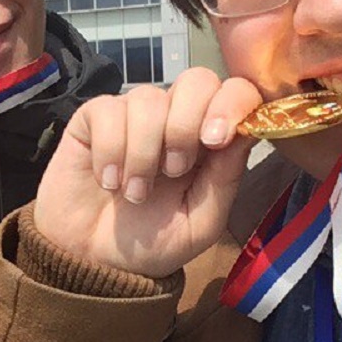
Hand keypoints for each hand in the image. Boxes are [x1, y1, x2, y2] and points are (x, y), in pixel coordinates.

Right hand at [33, 68, 261, 277]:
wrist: (94, 262)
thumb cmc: (152, 243)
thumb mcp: (200, 223)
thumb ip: (226, 178)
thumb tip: (248, 130)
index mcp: (210, 139)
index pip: (235, 92)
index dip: (231, 104)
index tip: (215, 140)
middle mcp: (175, 118)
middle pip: (196, 79)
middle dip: (185, 124)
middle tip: (173, 170)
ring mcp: (133, 114)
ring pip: (148, 98)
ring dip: (143, 152)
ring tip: (134, 193)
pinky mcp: (93, 119)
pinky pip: (107, 111)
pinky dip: (110, 151)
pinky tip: (108, 180)